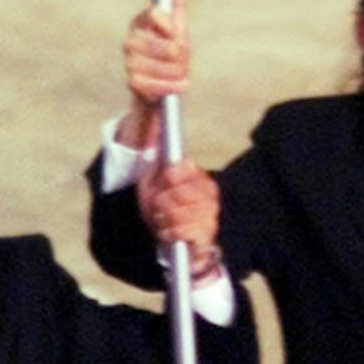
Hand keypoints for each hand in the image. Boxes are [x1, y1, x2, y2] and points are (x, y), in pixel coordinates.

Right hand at [116, 0, 189, 150]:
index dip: (168, 23)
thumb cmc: (170, 53)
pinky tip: (179, 85)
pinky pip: (153, 83)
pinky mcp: (133, 82)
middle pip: (156, 44)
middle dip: (175, 53)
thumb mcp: (178, 29)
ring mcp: (130, 62)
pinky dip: (170, 86)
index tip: (177, 32)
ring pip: (157, 65)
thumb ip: (176, 5)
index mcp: (141, 22)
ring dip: (175, 71)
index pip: (153, 13)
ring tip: (183, 73)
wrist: (162, 85)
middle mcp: (131, 40)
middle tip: (183, 57)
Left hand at [138, 157, 221, 277]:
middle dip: (164, 201)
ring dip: (166, 217)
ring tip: (160, 218)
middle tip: (157, 205)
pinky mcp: (207, 233)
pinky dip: (172, 232)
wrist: (171, 235)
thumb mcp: (153, 181)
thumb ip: (156, 159)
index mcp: (197, 174)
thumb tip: (156, 128)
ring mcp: (210, 213)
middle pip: (183, 193)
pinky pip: (187, 230)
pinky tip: (166, 231)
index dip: (171, 176)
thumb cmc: (162, 204)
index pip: (186, 168)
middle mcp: (208, 192)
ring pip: (183, 213)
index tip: (163, 181)